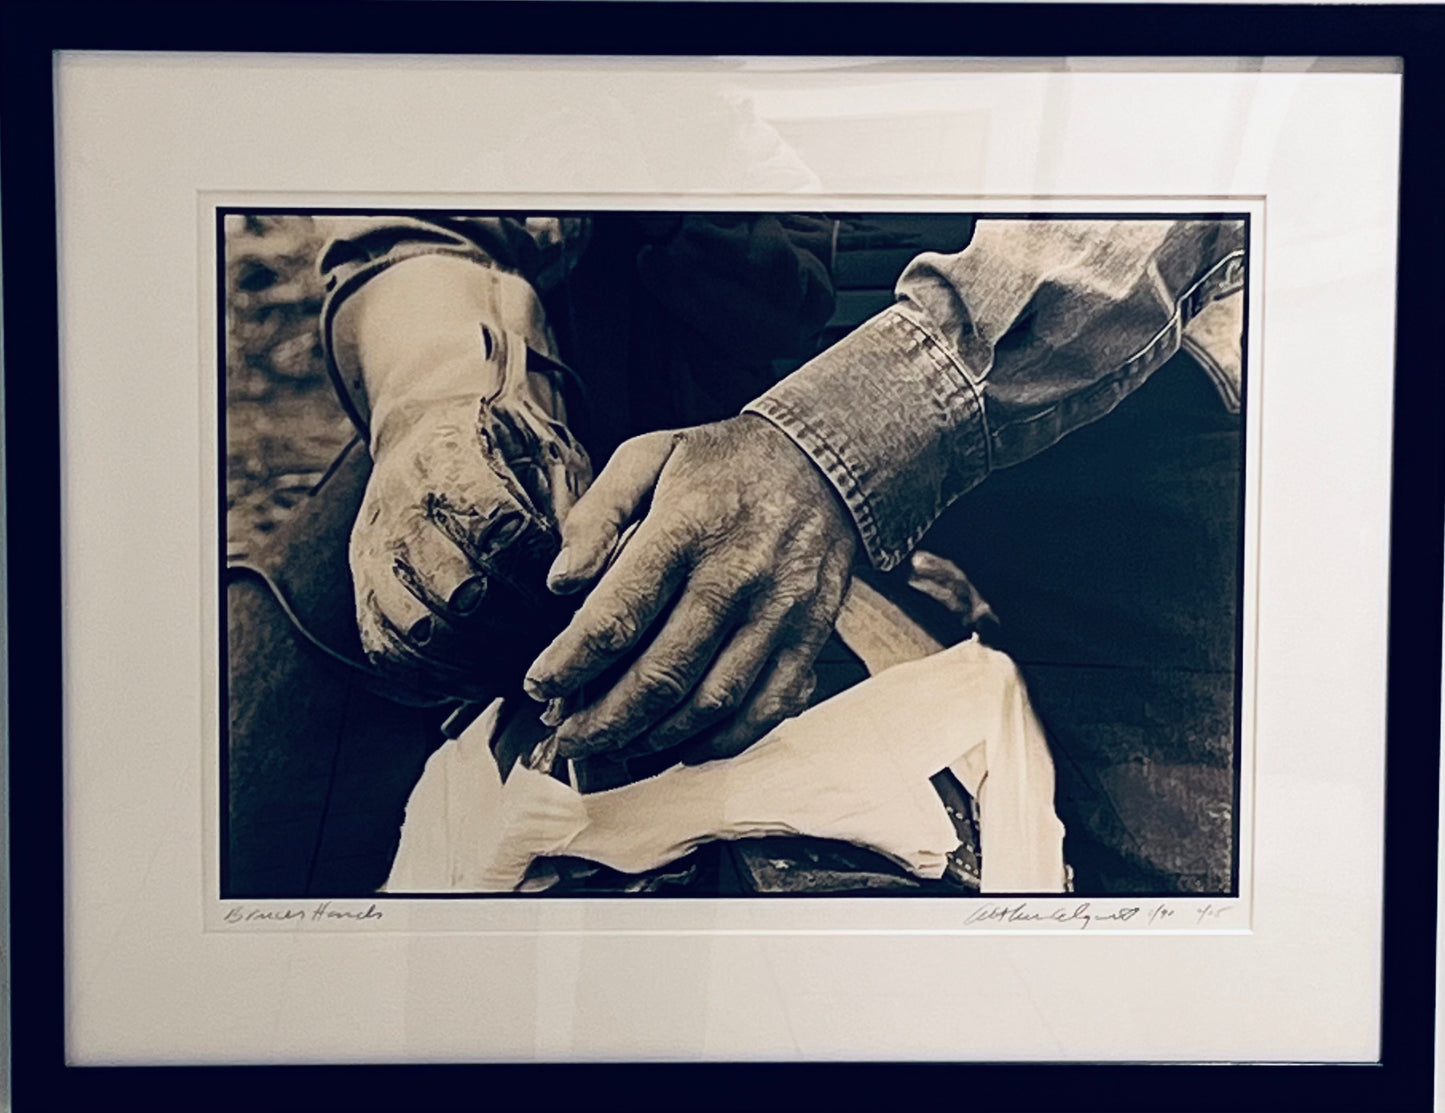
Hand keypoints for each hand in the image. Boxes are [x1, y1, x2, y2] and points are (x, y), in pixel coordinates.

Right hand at [349, 351, 590, 699]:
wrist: (426, 428)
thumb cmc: (503, 447)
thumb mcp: (549, 455)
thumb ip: (571, 512)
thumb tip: (585, 578)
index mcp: (450, 461)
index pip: (498, 532)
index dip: (540, 574)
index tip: (568, 593)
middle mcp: (401, 509)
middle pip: (459, 590)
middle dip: (515, 624)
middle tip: (554, 640)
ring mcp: (376, 555)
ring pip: (421, 629)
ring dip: (480, 658)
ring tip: (523, 664)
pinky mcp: (365, 592)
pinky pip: (391, 653)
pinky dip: (437, 677)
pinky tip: (480, 677)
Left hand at [524, 413, 857, 762]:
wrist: (824, 458)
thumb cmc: (723, 463)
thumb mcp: (649, 455)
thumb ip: (597, 512)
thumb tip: (561, 580)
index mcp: (687, 525)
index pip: (618, 614)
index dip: (572, 663)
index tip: (540, 686)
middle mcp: (736, 573)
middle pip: (661, 671)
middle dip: (605, 717)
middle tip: (568, 737)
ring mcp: (779, 609)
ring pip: (712, 699)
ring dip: (656, 735)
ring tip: (616, 745)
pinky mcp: (811, 633)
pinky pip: (768, 705)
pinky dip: (724, 739)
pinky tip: (685, 746)